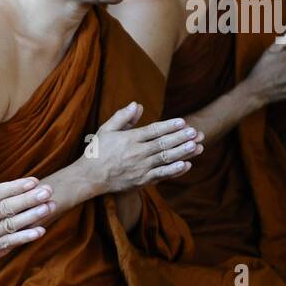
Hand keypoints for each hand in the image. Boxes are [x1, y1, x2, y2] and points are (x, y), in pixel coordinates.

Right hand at [0, 176, 54, 281]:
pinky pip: (7, 245)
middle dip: (29, 199)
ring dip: (32, 217)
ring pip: (10, 227)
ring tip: (49, 207)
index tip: (32, 180)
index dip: (14, 187)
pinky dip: (24, 238)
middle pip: (6, 209)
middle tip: (48, 190)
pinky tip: (39, 231)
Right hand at [80, 102, 202, 194]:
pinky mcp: (142, 180)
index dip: (169, 126)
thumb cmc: (97, 151)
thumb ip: (122, 117)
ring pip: (165, 159)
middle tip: (196, 132)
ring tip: (197, 146)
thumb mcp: (105, 130)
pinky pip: (161, 175)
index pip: (153, 130)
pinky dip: (174, 170)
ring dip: (182, 152)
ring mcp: (140, 168)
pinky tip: (186, 165)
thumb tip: (137, 105)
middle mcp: (136, 153)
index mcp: (129, 139)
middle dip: (180, 138)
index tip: (183, 122)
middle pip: (162, 144)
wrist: (89, 178)